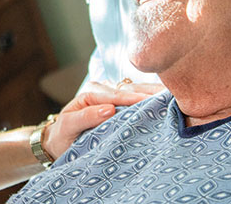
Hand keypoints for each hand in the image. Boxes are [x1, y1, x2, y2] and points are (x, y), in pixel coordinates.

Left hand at [41, 80, 162, 159]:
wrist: (60, 142)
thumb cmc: (63, 136)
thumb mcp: (69, 127)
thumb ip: (86, 117)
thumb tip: (110, 109)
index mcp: (90, 93)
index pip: (116, 94)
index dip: (133, 99)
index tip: (149, 103)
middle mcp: (102, 90)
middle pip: (129, 90)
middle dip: (147, 95)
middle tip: (168, 99)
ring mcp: (113, 95)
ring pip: (135, 93)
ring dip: (151, 97)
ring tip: (170, 102)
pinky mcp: (120, 104)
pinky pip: (136, 101)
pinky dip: (149, 102)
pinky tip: (165, 105)